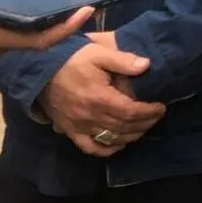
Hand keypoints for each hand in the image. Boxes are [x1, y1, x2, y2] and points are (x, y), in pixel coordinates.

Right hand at [39, 42, 165, 157]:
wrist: (40, 70)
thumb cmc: (72, 60)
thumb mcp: (99, 53)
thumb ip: (123, 61)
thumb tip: (146, 65)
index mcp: (100, 98)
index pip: (131, 112)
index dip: (149, 112)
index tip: (161, 107)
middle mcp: (91, 117)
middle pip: (124, 127)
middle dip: (144, 123)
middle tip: (156, 116)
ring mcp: (79, 127)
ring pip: (111, 139)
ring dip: (131, 136)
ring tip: (143, 127)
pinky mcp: (70, 131)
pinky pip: (90, 147)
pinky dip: (106, 149)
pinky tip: (118, 144)